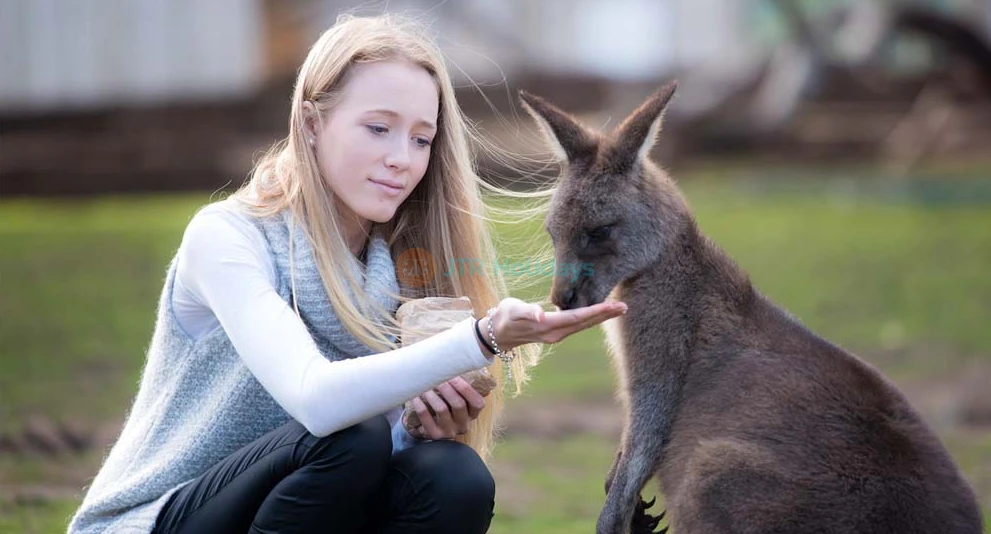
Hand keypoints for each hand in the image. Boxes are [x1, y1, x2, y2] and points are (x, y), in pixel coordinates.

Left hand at [407, 376, 486, 439]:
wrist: (428, 428)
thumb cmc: (445, 407)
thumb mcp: (456, 401)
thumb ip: (460, 388)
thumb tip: (456, 362)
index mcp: (472, 415)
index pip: (477, 403)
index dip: (467, 389)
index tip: (454, 376)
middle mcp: (463, 425)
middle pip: (458, 404)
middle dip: (447, 388)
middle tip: (436, 377)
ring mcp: (449, 431)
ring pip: (441, 409)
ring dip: (432, 394)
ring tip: (424, 385)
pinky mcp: (434, 435)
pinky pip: (425, 417)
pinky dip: (419, 404)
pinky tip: (414, 396)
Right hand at [479, 297, 626, 352]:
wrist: (497, 333)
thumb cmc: (504, 317)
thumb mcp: (512, 311)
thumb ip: (527, 311)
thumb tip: (541, 313)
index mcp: (548, 326)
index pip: (577, 317)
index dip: (596, 311)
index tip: (613, 306)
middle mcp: (555, 334)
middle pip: (585, 323)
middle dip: (605, 315)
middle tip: (624, 307)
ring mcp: (556, 335)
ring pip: (583, 325)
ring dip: (600, 317)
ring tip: (617, 309)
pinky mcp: (555, 332)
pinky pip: (577, 325)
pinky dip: (590, 318)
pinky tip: (599, 313)